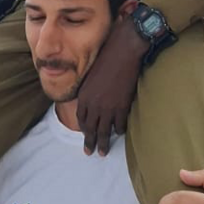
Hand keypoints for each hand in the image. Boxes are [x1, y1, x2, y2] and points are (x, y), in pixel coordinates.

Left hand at [76, 14, 146, 155]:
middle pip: (90, 128)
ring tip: (103, 153)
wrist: (123, 51)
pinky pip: (119, 124)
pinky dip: (119, 129)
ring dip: (104, 143)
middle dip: (90, 142)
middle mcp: (93, 104)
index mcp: (84, 95)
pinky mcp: (122, 106)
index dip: (83, 129)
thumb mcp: (91, 75)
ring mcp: (108, 106)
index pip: (81, 118)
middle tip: (91, 152)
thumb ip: (89, 90)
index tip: (85, 136)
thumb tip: (90, 100)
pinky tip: (119, 133)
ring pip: (104, 131)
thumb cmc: (107, 57)